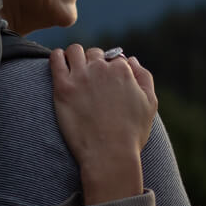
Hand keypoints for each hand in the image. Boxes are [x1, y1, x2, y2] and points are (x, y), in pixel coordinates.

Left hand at [49, 45, 157, 203]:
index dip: (110, 69)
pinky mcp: (63, 87)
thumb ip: (143, 76)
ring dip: (75, 57)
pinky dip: (57, 57)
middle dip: (93, 63)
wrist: (109, 154)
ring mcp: (81, 76)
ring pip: (74, 51)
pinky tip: (59, 64)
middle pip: (94, 54)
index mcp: (123, 70)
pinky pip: (55, 59)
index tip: (106, 81)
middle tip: (90, 79)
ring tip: (73, 70)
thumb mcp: (150, 103)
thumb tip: (131, 59)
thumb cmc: (131, 133)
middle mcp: (101, 68)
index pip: (114, 58)